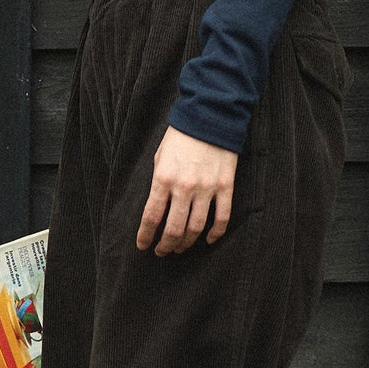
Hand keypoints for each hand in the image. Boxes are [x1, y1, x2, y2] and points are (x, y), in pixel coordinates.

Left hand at [138, 125, 238, 254]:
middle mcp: (184, 187)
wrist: (210, 116)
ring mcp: (207, 188)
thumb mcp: (160, 157)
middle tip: (162, 251)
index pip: (151, 216)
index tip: (143, 245)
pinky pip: (221, 217)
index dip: (145, 235)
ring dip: (186, 243)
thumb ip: (159, 182)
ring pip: (196, 227)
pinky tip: (208, 240)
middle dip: (166, 245)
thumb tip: (158, 206)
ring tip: (180, 248)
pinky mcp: (225, 186)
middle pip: (174, 228)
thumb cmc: (181, 136)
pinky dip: (215, 233)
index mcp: (164, 178)